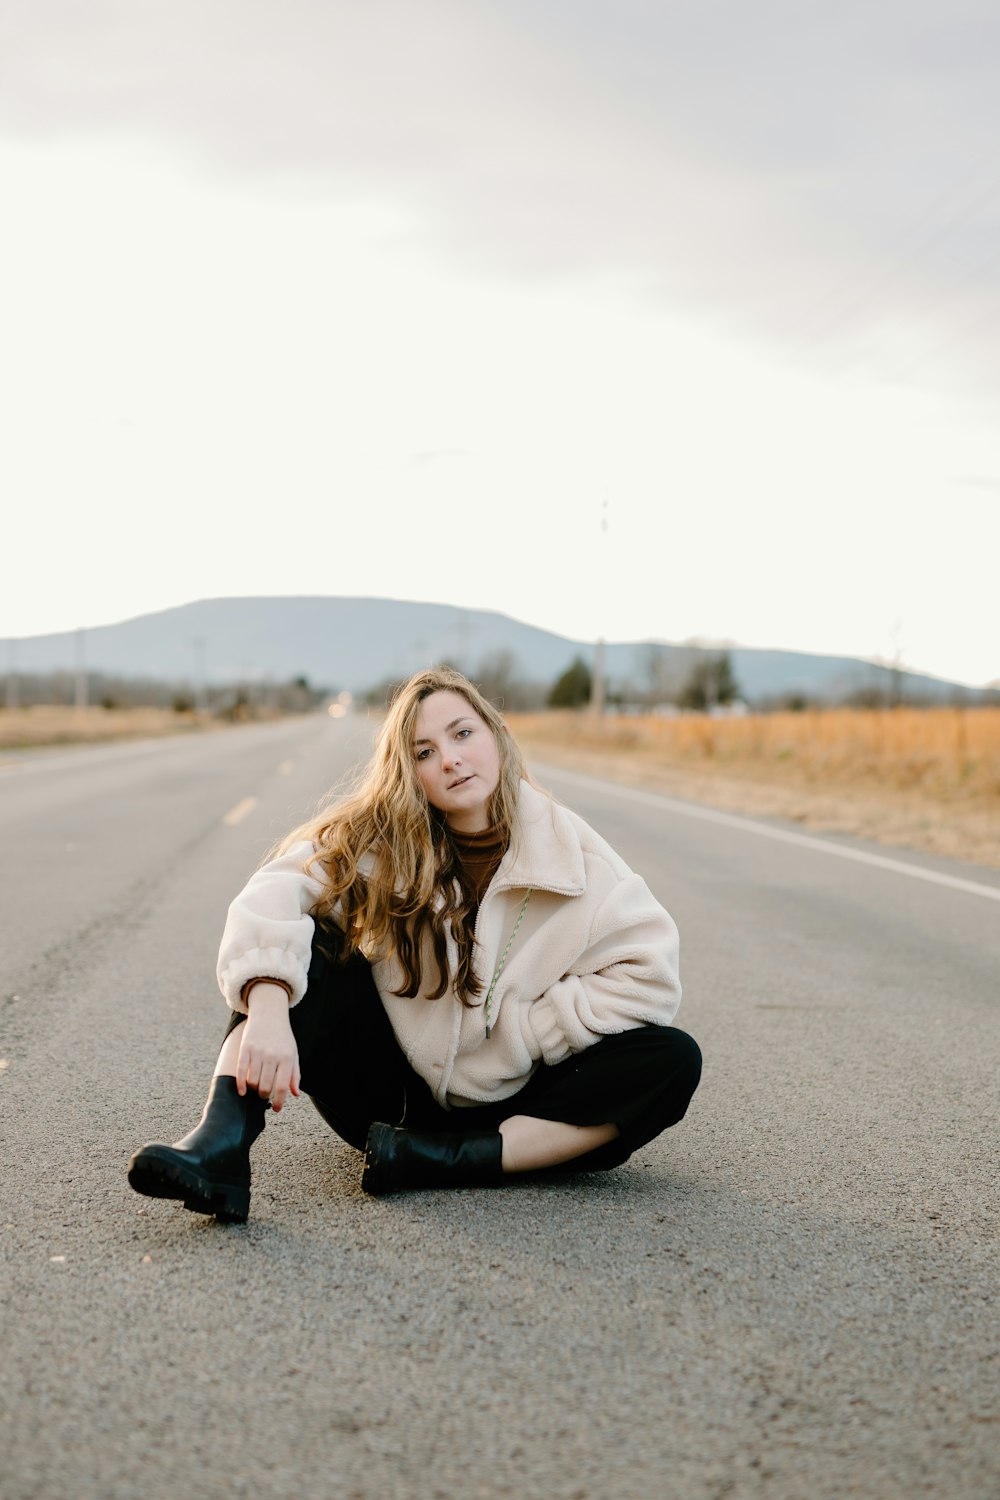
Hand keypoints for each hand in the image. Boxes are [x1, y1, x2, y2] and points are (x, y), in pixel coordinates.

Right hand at [236, 984, 300, 1112]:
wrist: (269, 1013)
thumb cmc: (283, 1037)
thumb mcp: (293, 1054)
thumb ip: (295, 1074)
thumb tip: (295, 1094)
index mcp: (287, 1058)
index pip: (282, 1087)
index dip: (279, 1102)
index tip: (276, 1109)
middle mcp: (273, 1055)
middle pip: (265, 1086)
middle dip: (264, 1096)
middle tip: (264, 1096)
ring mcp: (258, 1051)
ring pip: (252, 1081)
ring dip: (253, 1090)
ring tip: (256, 1089)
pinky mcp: (245, 1048)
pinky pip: (240, 1071)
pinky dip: (240, 1084)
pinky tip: (242, 1091)